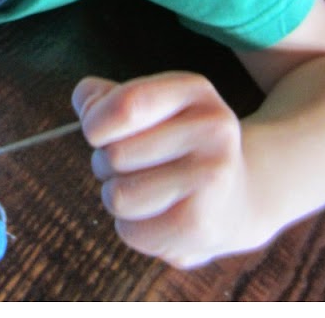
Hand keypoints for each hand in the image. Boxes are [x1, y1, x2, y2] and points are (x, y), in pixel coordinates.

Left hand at [74, 72, 267, 268]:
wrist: (238, 197)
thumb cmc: (174, 143)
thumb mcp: (150, 105)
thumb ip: (105, 98)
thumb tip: (86, 107)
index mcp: (194, 92)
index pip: (126, 105)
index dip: (95, 122)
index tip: (96, 131)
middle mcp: (212, 132)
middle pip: (115, 154)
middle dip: (105, 161)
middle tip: (133, 165)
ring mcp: (212, 180)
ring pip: (119, 196)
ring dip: (116, 195)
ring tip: (145, 189)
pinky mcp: (203, 226)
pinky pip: (133, 232)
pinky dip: (133, 227)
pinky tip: (159, 215)